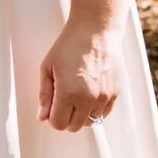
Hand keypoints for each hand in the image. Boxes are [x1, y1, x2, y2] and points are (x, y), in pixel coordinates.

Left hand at [37, 14, 119, 132]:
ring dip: (81, 115)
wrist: (96, 30)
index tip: (52, 108)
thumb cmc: (70, 45)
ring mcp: (104, 97)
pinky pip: (104, 114)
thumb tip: (42, 116)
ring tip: (76, 96)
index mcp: (68, 93)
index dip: (52, 118)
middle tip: (63, 102)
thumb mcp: (47, 67)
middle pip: (74, 127)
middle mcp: (88, 99)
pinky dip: (95, 110)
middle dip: (65, 118)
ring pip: (90, 122)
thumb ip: (44, 95)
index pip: (58, 124)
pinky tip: (89, 95)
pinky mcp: (115, 93)